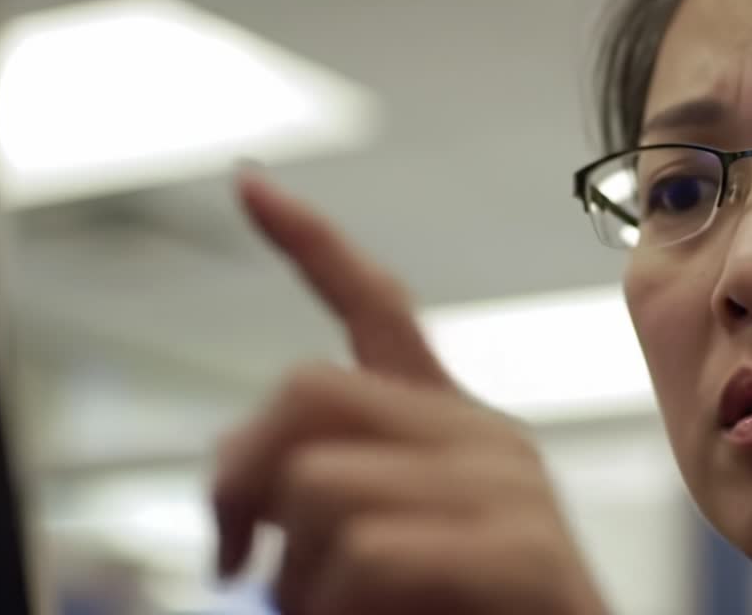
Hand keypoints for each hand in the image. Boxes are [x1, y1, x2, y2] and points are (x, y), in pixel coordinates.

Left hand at [212, 172, 607, 614]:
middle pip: (308, 390)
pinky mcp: (521, 552)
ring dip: (292, 580)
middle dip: (237, 477)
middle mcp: (481, 434)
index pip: (376, 305)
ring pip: (322, 484)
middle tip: (230, 558)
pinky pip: (373, 553)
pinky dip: (334, 613)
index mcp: (447, 424)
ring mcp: (507, 487)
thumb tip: (240, 482)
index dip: (307, 243)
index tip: (249, 181)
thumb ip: (332, 488)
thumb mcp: (381, 544)